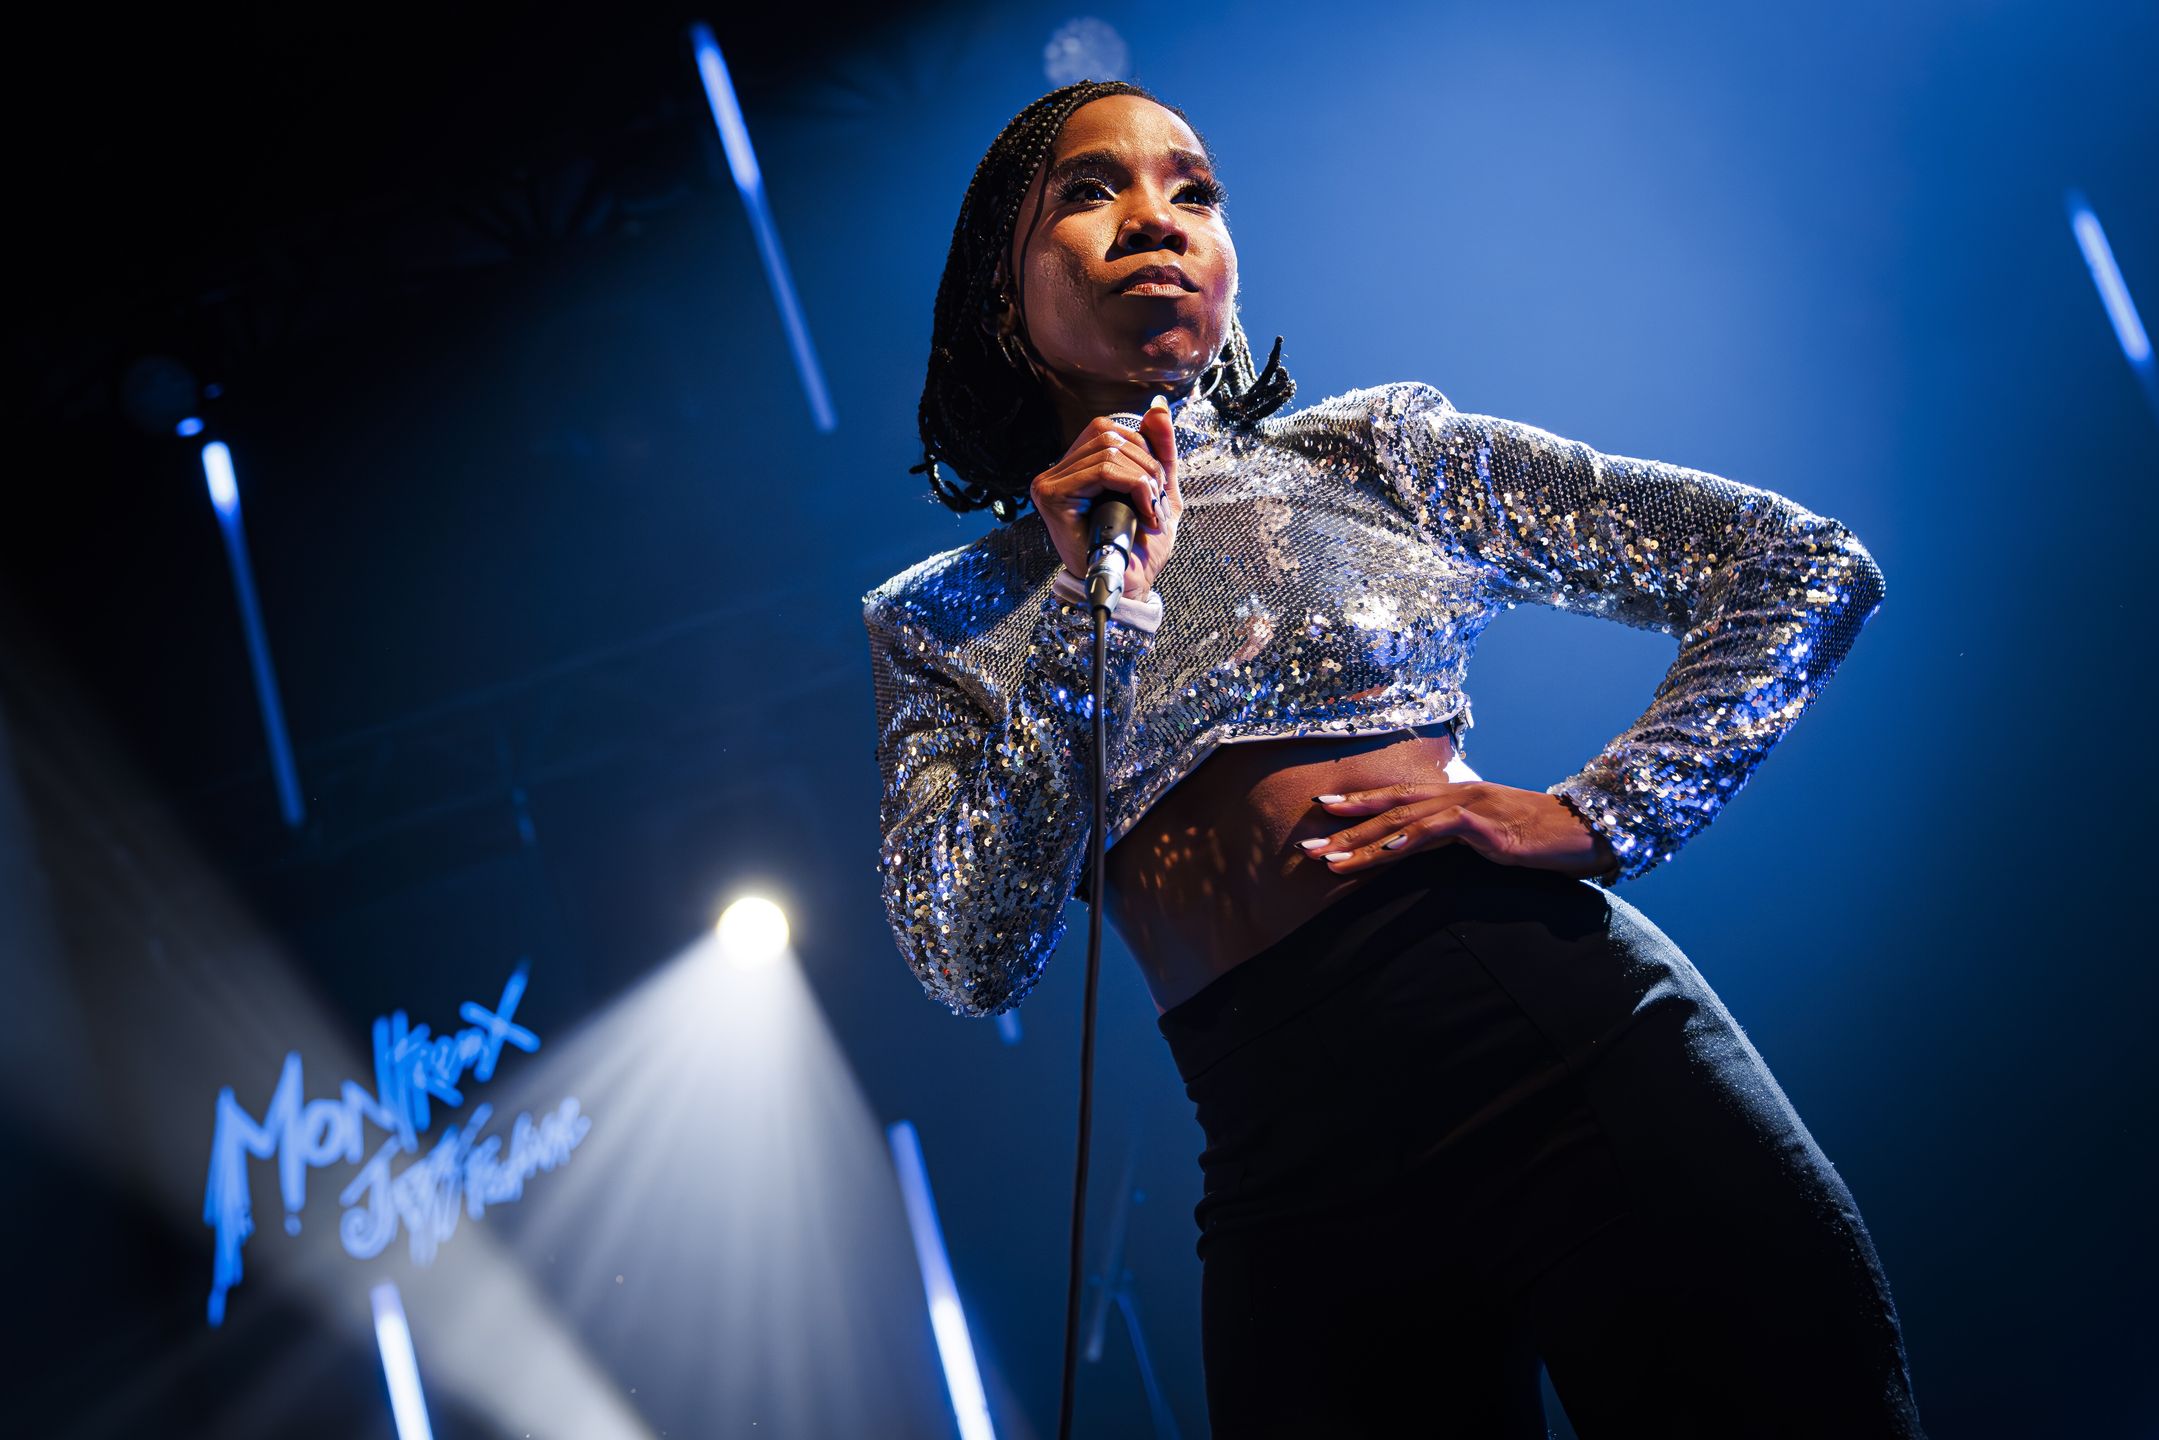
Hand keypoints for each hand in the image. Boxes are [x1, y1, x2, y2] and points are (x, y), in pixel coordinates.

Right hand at [1028, 399, 1183, 601]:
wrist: (1132, 584)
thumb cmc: (1140, 546)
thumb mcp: (1158, 488)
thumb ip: (1159, 449)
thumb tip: (1158, 407)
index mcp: (1077, 468)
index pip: (1109, 431)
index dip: (1142, 448)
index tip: (1156, 488)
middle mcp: (1058, 472)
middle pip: (1109, 435)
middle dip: (1146, 466)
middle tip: (1155, 503)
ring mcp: (1050, 483)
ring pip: (1108, 451)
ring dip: (1143, 481)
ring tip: (1150, 513)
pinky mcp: (1052, 496)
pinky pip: (1101, 470)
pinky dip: (1134, 487)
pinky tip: (1142, 514)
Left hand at [1298, 781, 1620, 881]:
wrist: (1596, 831)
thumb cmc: (1547, 839)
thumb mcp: (1496, 840)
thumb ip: (1464, 843)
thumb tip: (1434, 855)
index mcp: (1459, 797)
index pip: (1399, 797)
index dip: (1359, 802)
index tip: (1321, 811)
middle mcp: (1460, 795)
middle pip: (1392, 808)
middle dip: (1346, 827)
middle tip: (1306, 845)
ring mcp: (1475, 809)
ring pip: (1407, 820)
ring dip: (1365, 840)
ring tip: (1330, 859)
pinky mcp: (1492, 829)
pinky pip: (1444, 831)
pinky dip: (1411, 840)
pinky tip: (1386, 852)